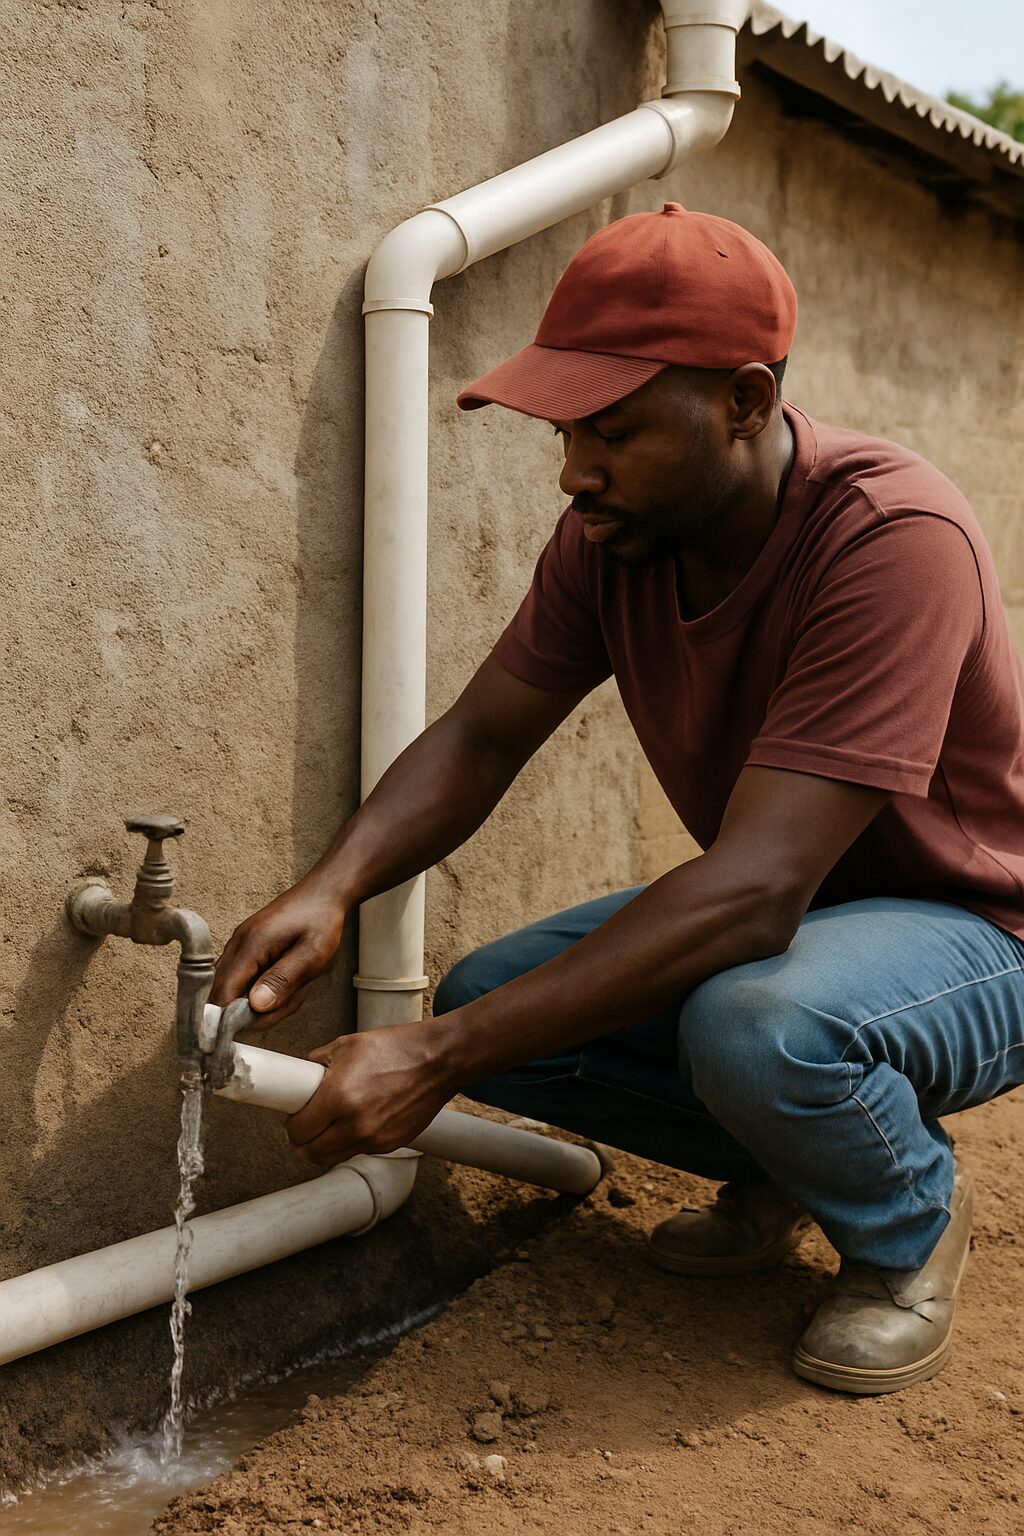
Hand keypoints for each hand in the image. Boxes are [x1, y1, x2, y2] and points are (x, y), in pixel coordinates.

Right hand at [211, 874, 346, 1026]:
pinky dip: (263, 990)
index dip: (231, 1019)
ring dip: (263, 1001)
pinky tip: (287, 983)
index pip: (222, 994)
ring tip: (296, 990)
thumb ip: (283, 980)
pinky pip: (243, 980)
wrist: (323, 893)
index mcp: (250, 946)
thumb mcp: (312, 954)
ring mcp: (239, 947)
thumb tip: (255, 1006)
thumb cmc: (321, 921)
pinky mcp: (245, 950)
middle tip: (291, 1002)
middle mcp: (237, 946)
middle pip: (225, 996)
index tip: (255, 1027)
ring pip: (234, 991)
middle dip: (256, 1012)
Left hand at [285, 1021, 455, 1165]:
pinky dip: (351, 1141)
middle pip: (310, 1152)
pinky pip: (358, 1151)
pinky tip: (358, 1119)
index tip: (293, 1117)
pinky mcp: (390, 1145)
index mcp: (339, 1097)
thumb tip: (299, 1076)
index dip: (290, 1124)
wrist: (438, 1060)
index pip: (297, 1131)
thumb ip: (317, 1063)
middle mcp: (355, 1124)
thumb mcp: (347, 1044)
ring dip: (324, 1145)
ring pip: (332, 1157)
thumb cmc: (396, 1048)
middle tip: (306, 1123)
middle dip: (303, 1139)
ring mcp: (374, 1139)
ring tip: (329, 1124)